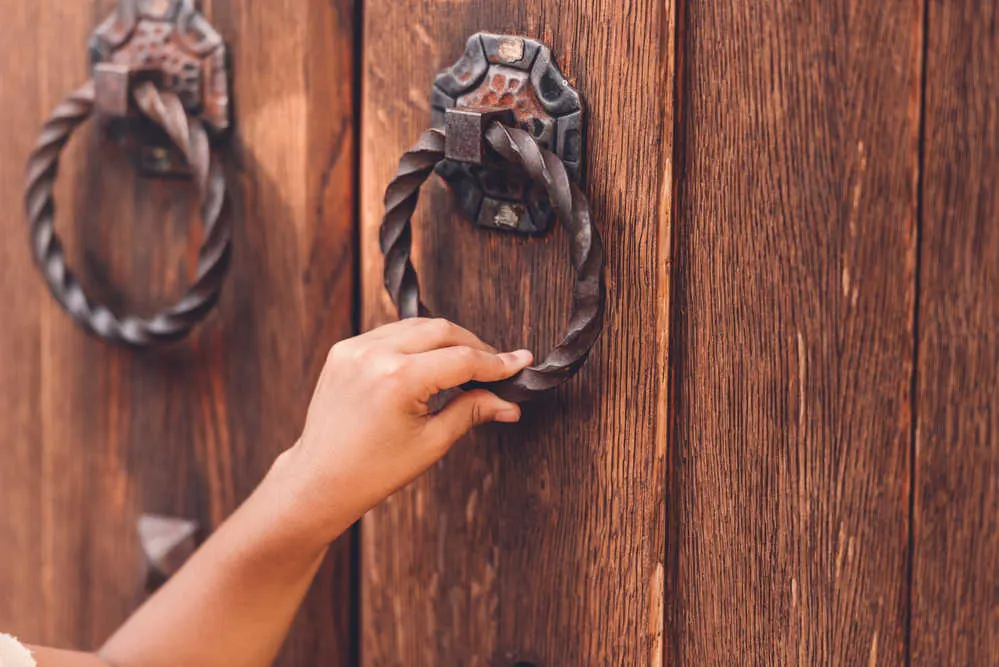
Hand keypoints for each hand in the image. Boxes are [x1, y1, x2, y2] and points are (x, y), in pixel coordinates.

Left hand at [281, 318, 532, 535]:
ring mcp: (354, 347)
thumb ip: (472, 411)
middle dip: (474, 345)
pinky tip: (430, 360)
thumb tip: (510, 404)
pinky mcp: (343, 349)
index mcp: (398, 379)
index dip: (496, 362)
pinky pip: (391, 332)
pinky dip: (416, 341)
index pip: (462, 359)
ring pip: (417, 325)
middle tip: (496, 366)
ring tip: (466, 364)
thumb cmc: (374, 470)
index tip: (521, 362)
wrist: (319, 479)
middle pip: (442, 330)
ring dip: (446, 339)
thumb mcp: (432, 442)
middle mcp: (374, 354)